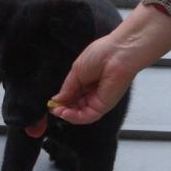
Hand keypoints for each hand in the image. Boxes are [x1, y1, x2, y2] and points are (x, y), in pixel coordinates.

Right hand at [48, 3, 170, 124]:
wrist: (118, 53)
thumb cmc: (101, 54)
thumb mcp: (76, 70)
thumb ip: (67, 88)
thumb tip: (58, 99)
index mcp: (87, 80)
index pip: (72, 95)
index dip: (62, 100)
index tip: (52, 103)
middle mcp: (93, 91)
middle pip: (76, 106)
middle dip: (63, 109)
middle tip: (53, 109)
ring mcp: (99, 99)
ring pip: (81, 114)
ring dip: (68, 115)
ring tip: (58, 111)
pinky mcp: (104, 105)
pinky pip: (88, 116)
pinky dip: (75, 117)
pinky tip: (65, 113)